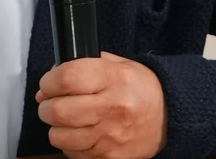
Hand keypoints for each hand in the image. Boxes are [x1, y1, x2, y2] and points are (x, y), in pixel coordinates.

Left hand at [35, 52, 167, 158]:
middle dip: (46, 107)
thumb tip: (47, 85)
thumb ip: (82, 66)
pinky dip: (71, 145)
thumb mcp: (118, 65)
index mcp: (114, 79)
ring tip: (67, 121)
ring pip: (60, 137)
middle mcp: (113, 108)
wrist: (169, 117)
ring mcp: (111, 136)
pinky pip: (73, 154)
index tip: (48, 84)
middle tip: (50, 104)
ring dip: (56, 128)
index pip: (66, 78)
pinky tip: (82, 134)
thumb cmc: (140, 89)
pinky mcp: (110, 157)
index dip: (49, 82)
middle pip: (58, 111)